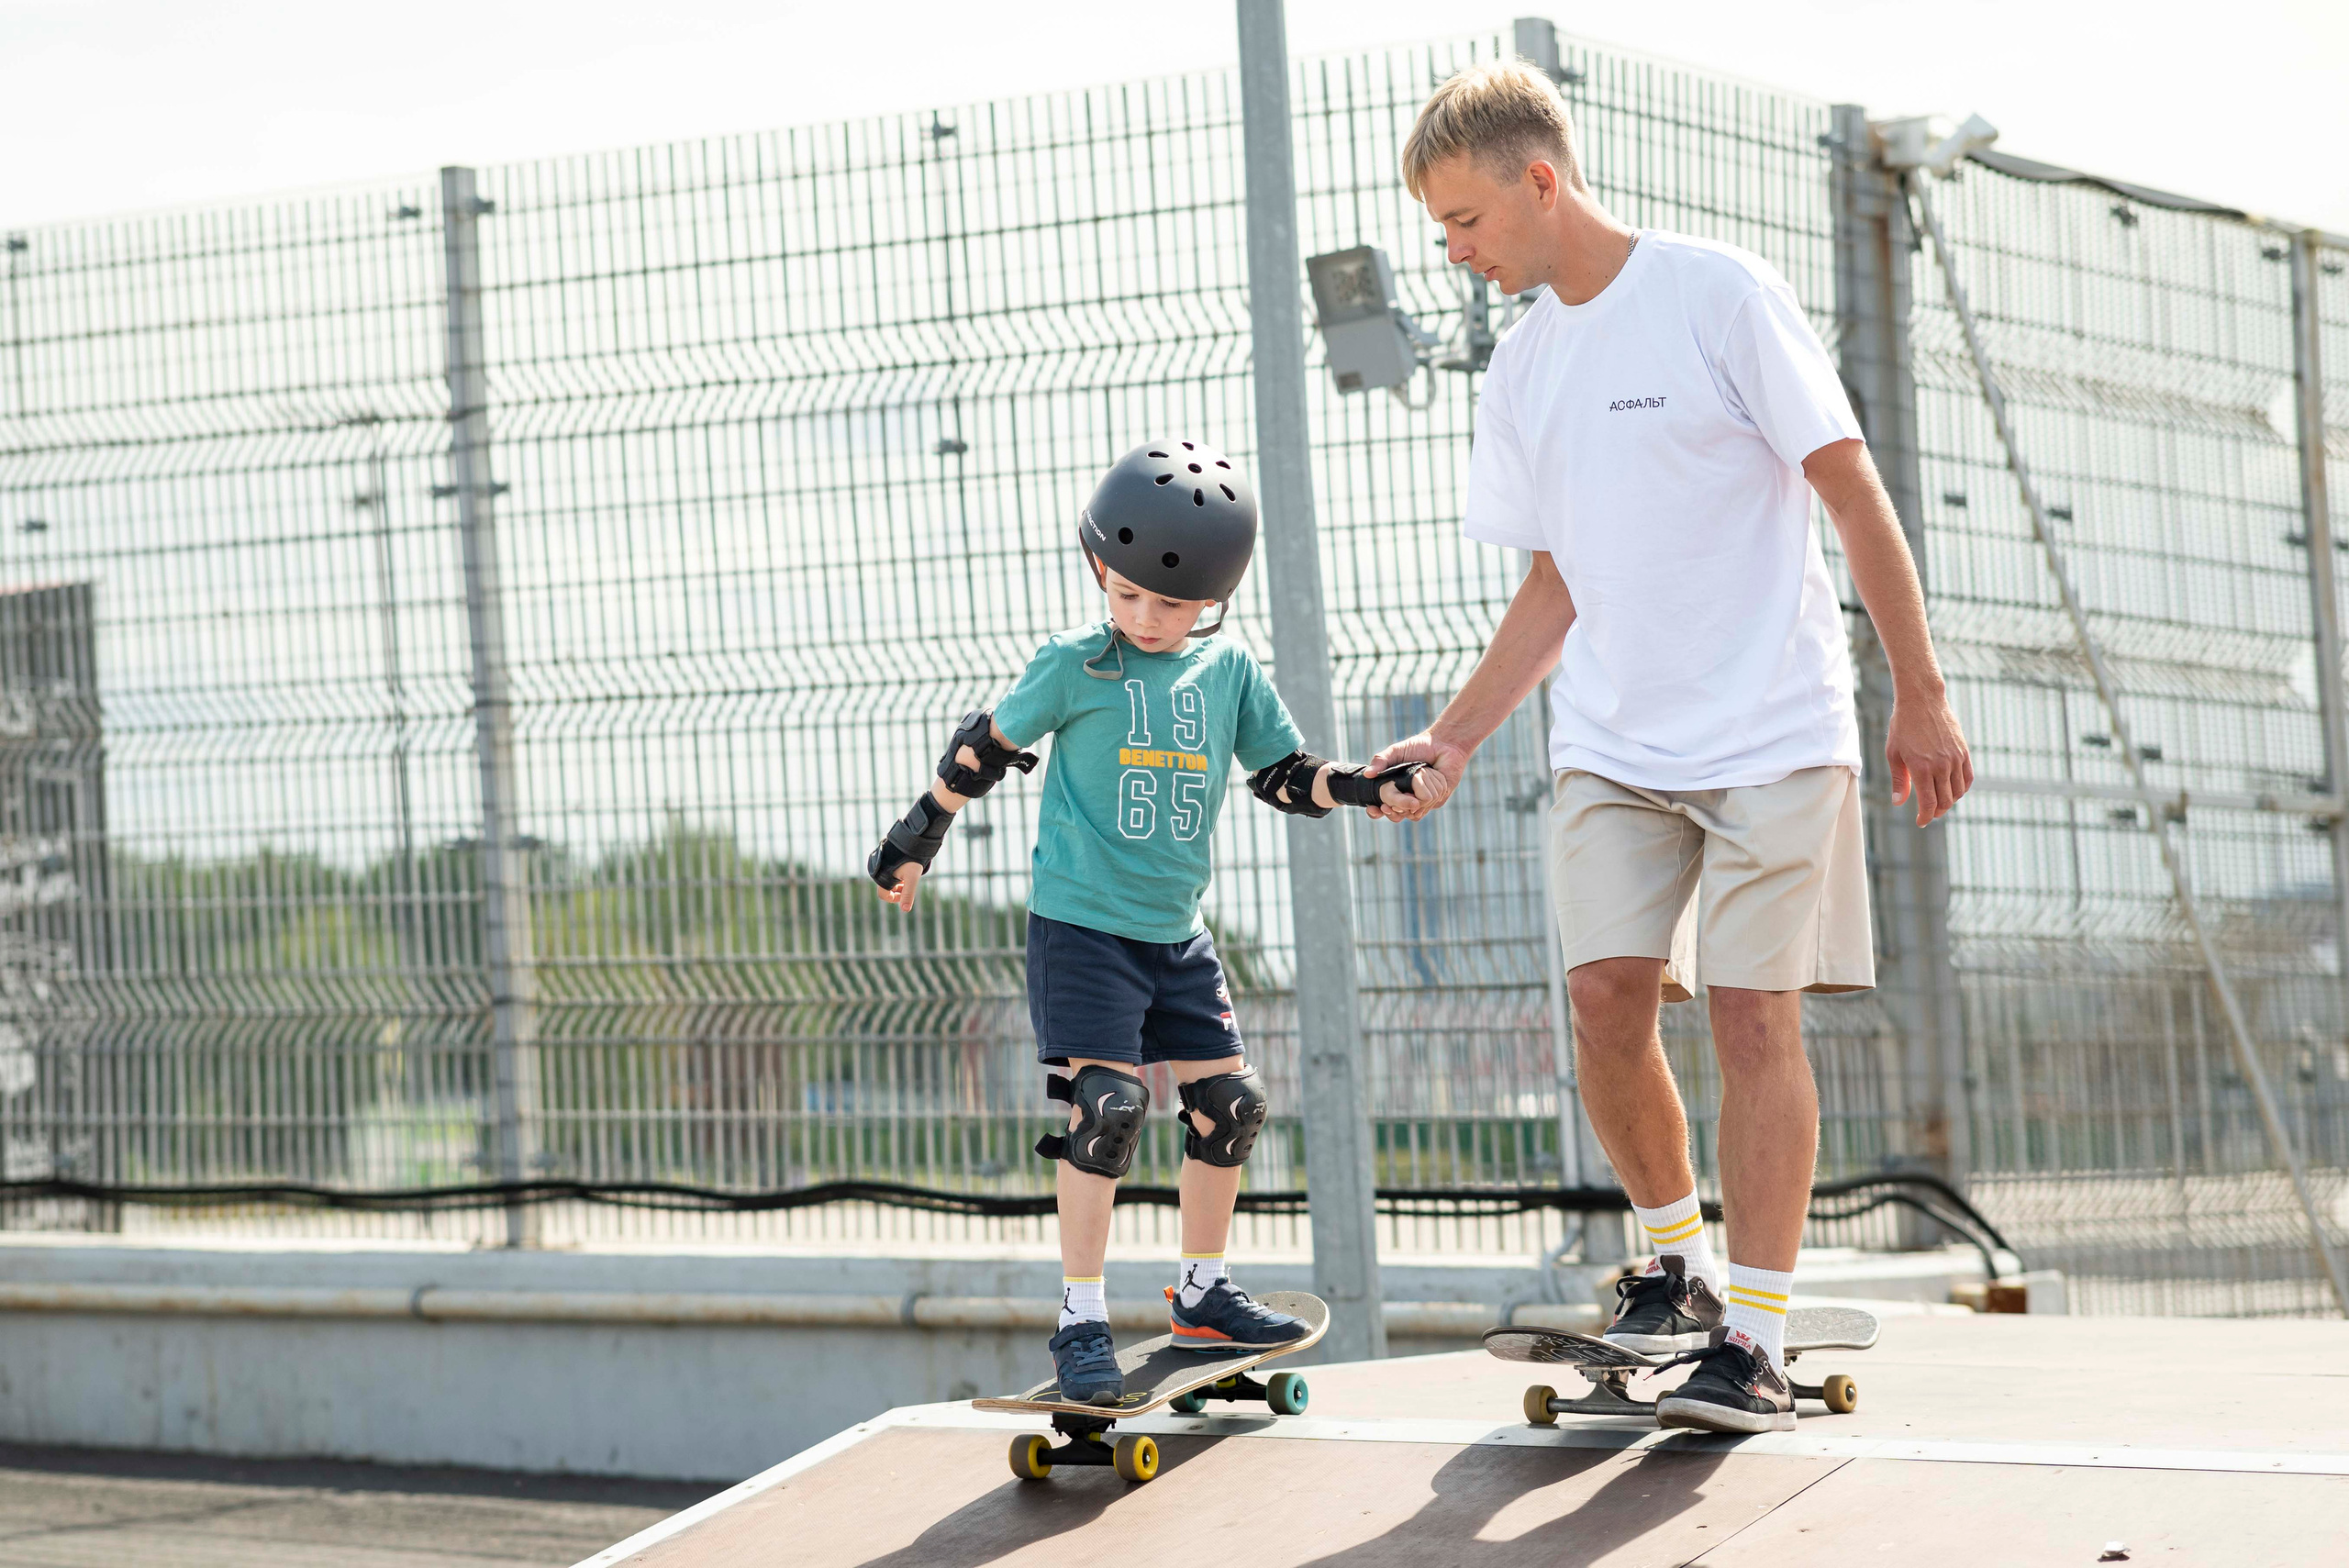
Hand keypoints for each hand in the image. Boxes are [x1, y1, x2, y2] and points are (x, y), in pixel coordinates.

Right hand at [876, 862, 923, 911]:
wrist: (911, 839)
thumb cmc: (911, 859)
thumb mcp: (912, 878)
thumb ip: (908, 894)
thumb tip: (905, 910)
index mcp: (882, 877)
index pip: (884, 895)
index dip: (895, 898)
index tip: (905, 894)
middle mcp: (879, 871)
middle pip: (887, 887)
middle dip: (898, 889)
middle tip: (909, 883)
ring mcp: (882, 864)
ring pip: (889, 879)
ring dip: (899, 882)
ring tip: (909, 876)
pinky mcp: (886, 858)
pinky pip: (890, 871)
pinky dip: (898, 874)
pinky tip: (907, 869)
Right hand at [1364, 731, 1470, 821]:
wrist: (1445, 745)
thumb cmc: (1420, 746)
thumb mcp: (1396, 751)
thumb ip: (1381, 760)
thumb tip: (1367, 775)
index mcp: (1395, 789)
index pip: (1381, 809)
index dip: (1376, 812)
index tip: (1375, 808)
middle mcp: (1407, 798)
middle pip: (1396, 816)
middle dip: (1394, 808)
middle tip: (1390, 803)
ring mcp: (1422, 802)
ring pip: (1414, 810)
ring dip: (1418, 788)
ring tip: (1422, 771)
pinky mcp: (1437, 800)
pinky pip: (1429, 802)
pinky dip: (1431, 786)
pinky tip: (1434, 773)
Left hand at [1887, 690, 1972, 826]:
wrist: (1922, 700)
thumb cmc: (1903, 726)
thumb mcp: (1894, 754)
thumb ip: (1899, 780)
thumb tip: (1900, 803)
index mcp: (1922, 768)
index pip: (1929, 803)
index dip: (1925, 816)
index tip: (1920, 821)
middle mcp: (1942, 765)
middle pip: (1945, 801)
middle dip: (1936, 812)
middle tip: (1928, 813)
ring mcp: (1955, 758)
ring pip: (1958, 792)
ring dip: (1949, 802)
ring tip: (1938, 802)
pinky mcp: (1964, 752)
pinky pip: (1968, 778)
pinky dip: (1962, 789)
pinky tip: (1953, 791)